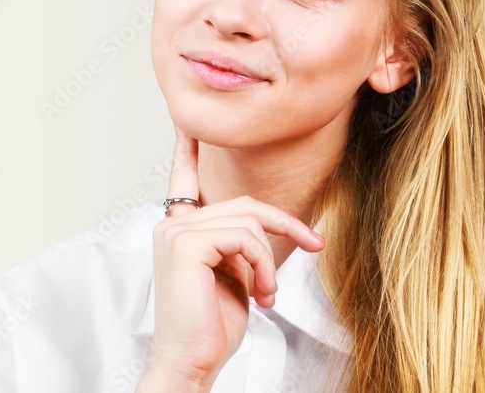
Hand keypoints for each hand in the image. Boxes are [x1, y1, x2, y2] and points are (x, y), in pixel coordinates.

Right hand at [137, 126, 325, 390]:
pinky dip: (263, 266)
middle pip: (243, 204)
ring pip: (249, 221)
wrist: (192, 362)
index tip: (188, 122)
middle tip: (313, 242)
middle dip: (285, 225)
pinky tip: (260, 294)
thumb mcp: (233, 276)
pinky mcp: (187, 245)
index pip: (184, 178)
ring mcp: (176, 233)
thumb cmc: (210, 327)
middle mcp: (171, 225)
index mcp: (178, 230)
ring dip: (270, 261)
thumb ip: (238, 245)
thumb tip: (261, 227)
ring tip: (267, 293)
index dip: (188, 147)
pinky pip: (245, 237)